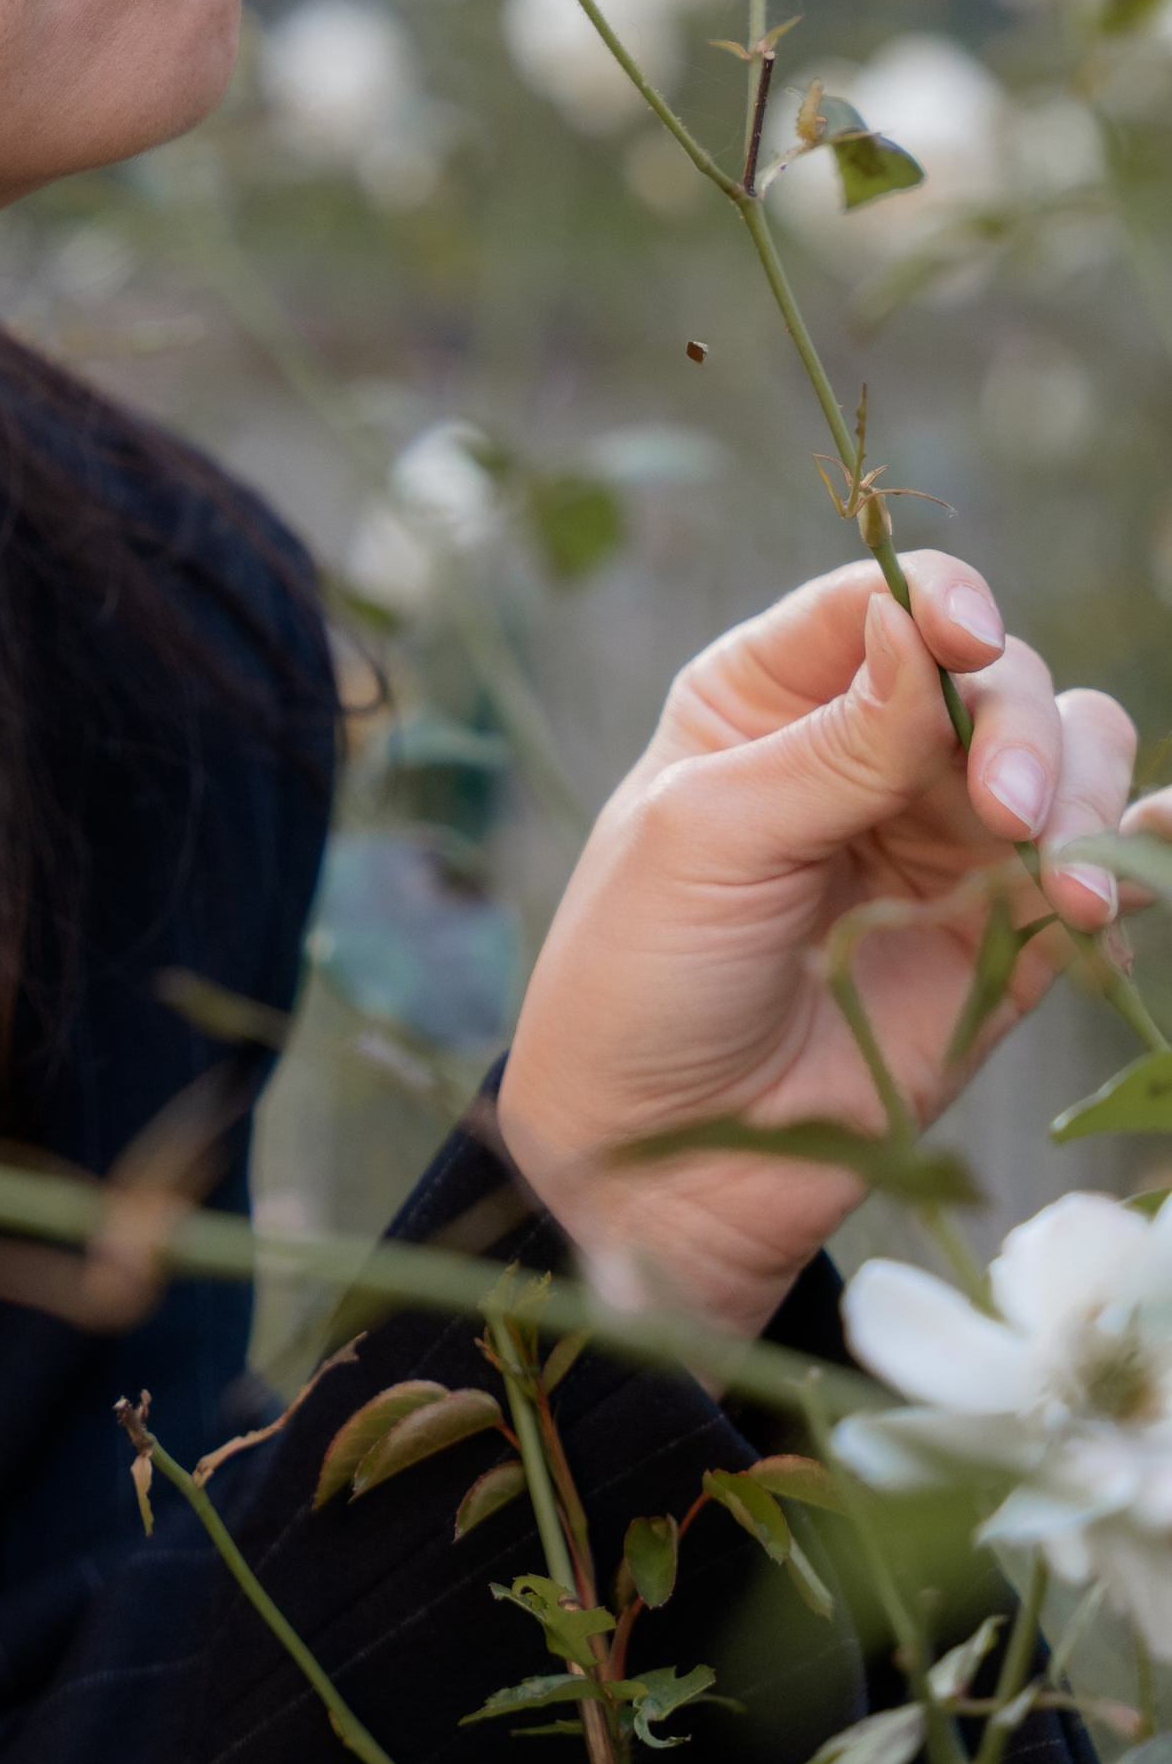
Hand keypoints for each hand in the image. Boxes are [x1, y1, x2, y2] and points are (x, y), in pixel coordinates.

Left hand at [496, 552, 1144, 1338]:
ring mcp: (941, 847)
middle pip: (997, 681)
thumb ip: (836, 745)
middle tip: (1010, 816)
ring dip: (1084, 799)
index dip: (940, 605)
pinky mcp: (1000, 946)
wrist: (658, 1158)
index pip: (880, 607)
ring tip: (1062, 885)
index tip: (966, 637)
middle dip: (1022, 730)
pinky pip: (1092, 879)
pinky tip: (1128, 874)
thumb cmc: (641, 971)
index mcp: (770, 698)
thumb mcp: (711, 837)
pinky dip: (1131, 862)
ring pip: (1068, 762)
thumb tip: (924, 626)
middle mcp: (867, 753)